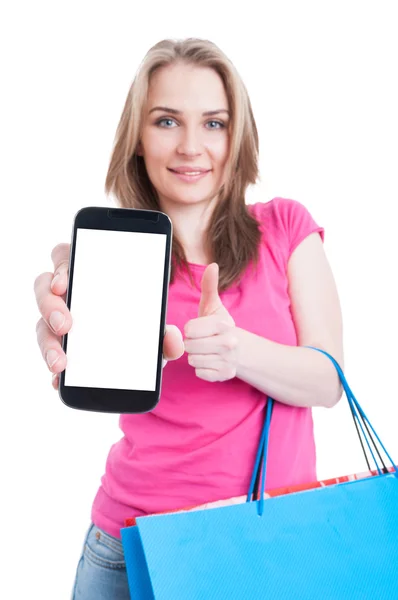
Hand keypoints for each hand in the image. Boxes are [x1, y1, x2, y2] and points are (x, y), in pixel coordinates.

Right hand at [34, 244, 183, 390]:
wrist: (136, 360)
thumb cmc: (139, 330)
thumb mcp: (155, 332)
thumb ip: (166, 335)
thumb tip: (173, 340)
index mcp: (89, 275)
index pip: (66, 257)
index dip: (61, 267)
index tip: (64, 284)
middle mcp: (68, 294)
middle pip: (44, 288)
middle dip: (50, 305)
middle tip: (65, 325)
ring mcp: (57, 320)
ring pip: (41, 323)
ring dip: (47, 342)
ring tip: (61, 362)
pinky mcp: (57, 346)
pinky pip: (48, 353)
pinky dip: (53, 368)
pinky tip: (60, 381)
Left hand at [183, 263, 237, 381]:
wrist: (242, 350)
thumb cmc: (220, 326)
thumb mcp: (214, 306)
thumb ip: (210, 286)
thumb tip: (212, 265)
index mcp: (223, 324)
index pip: (189, 329)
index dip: (191, 329)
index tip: (200, 328)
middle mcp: (228, 342)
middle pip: (189, 346)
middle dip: (192, 343)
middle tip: (203, 340)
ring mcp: (227, 360)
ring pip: (193, 360)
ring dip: (196, 356)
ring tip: (207, 350)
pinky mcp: (225, 374)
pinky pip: (199, 372)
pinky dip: (202, 369)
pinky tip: (211, 361)